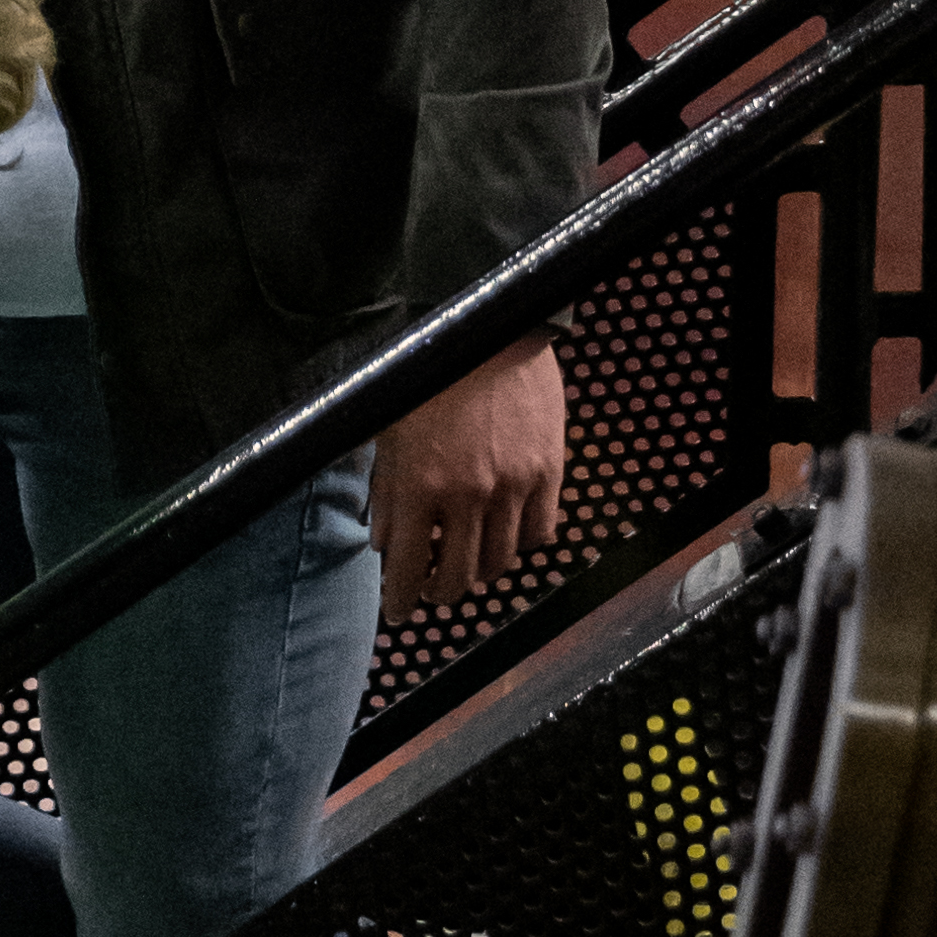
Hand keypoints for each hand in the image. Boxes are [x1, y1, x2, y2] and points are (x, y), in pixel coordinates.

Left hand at [373, 339, 564, 619]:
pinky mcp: (550, 471)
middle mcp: (469, 495)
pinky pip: (541, 533)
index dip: (401, 599)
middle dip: (440, 593)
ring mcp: (515, 486)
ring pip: (501, 562)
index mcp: (421, 484)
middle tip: (432, 591)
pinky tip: (507, 535)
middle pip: (459, 577)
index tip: (399, 611)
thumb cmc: (431, 371)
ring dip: (481, 573)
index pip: (409, 569)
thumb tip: (386, 542)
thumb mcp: (390, 429)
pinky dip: (523, 544)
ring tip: (468, 565)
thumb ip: (387, 491)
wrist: (490, 324)